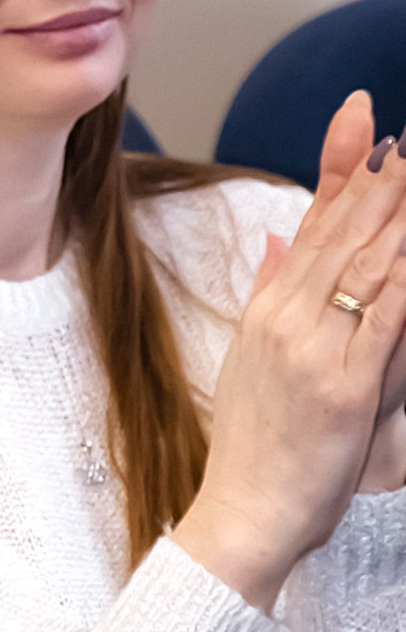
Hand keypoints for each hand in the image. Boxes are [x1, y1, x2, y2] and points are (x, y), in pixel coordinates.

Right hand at [175, 93, 405, 607]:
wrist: (241, 515)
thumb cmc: (253, 449)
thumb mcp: (249, 361)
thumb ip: (270, 293)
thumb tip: (278, 237)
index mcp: (266, 310)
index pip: (309, 223)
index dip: (339, 167)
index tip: (364, 116)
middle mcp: (284, 319)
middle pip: (340, 231)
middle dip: (381, 178)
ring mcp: (312, 349)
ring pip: (365, 264)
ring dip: (398, 215)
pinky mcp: (343, 387)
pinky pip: (386, 319)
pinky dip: (405, 278)